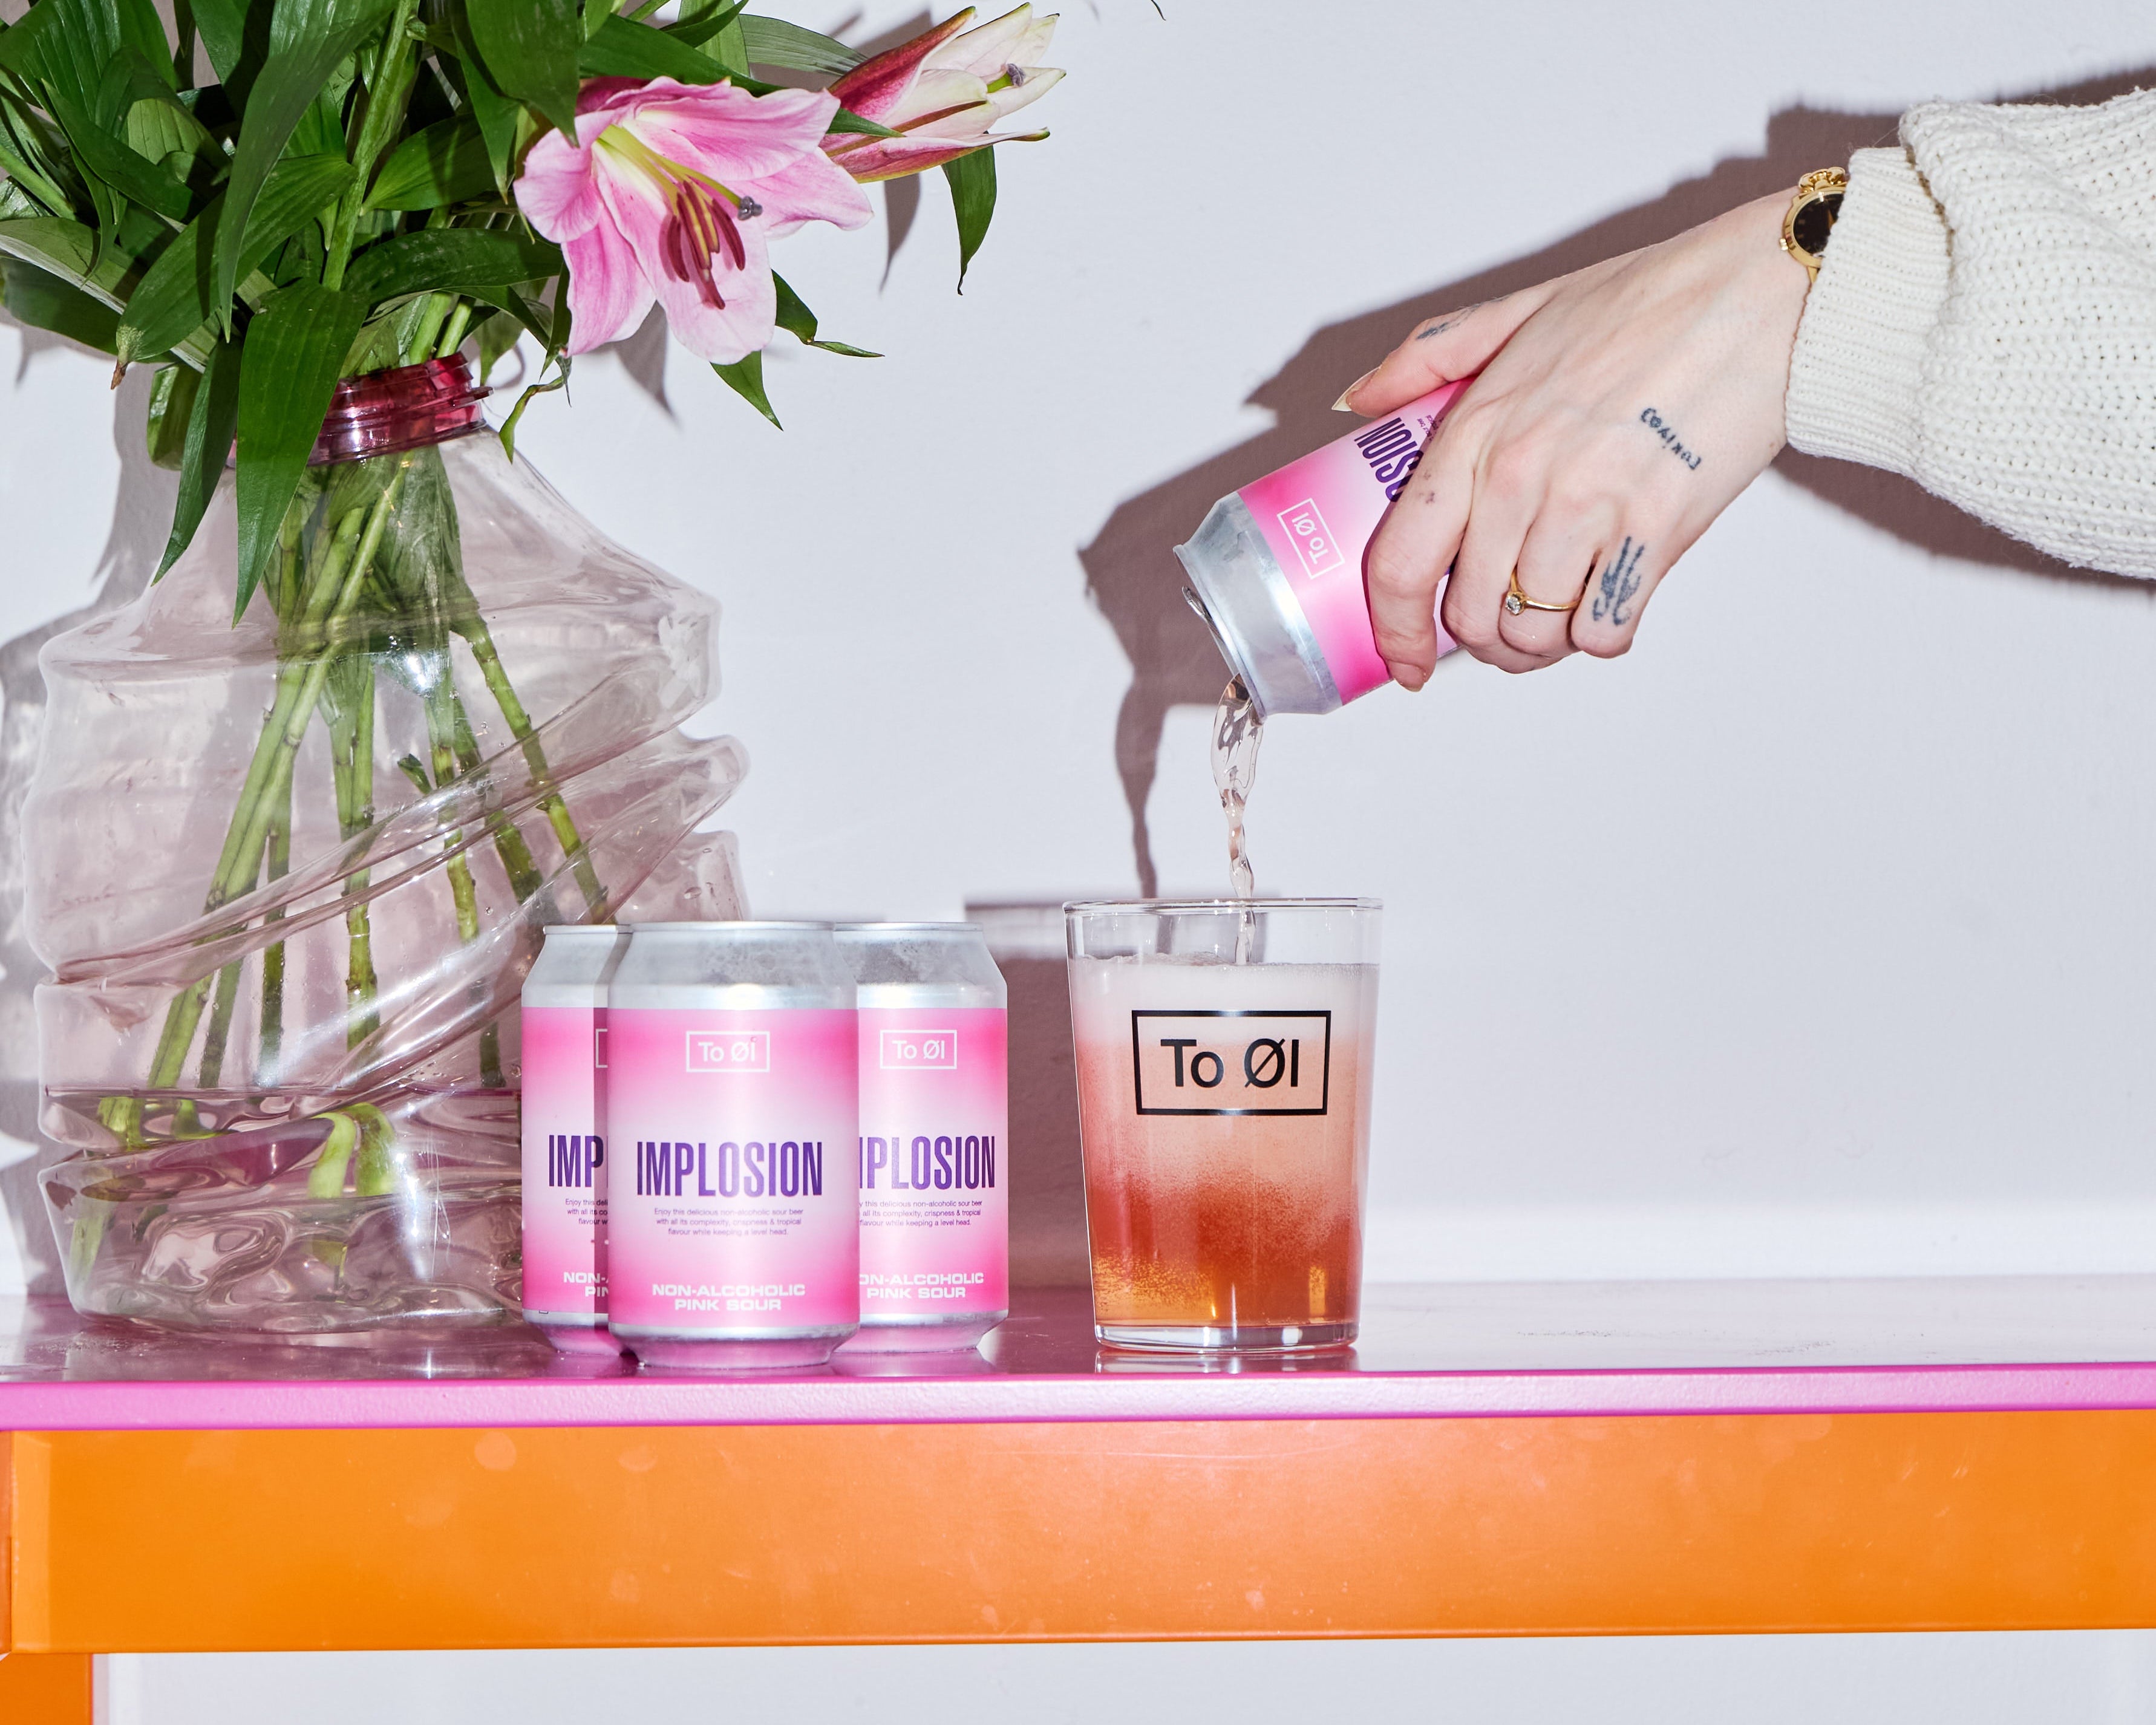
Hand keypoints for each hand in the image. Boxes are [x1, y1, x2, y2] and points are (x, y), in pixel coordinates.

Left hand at [1346, 191, 1812, 683]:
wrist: (1761, 293)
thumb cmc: (1650, 299)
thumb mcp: (1518, 311)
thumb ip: (1426, 358)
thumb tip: (1355, 400)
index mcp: (1477, 430)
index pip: (1401, 563)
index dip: (1393, 631)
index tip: (1404, 660)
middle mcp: (1521, 477)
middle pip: (1470, 616)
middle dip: (1481, 640)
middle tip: (1503, 624)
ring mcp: (1589, 507)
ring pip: (1535, 634)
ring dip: (1542, 642)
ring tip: (1561, 609)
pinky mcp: (1657, 530)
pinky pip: (1607, 629)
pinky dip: (1602, 634)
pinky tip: (1611, 599)